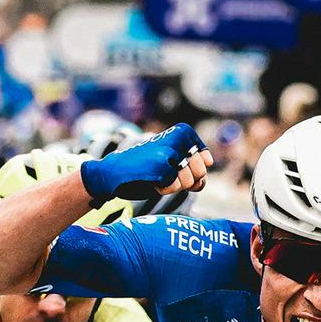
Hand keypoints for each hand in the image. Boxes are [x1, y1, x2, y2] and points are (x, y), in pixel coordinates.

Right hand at [80, 124, 209, 203]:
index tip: (176, 165)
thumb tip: (201, 183)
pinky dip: (163, 189)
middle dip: (186, 179)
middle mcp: (177, 138)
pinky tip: (150, 179)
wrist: (114, 172)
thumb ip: (193, 172)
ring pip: (188, 180)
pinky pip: (174, 187)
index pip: (206, 158)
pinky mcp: (161, 167)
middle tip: (165, 172)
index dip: (194, 169)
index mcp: (182, 132)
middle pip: (200, 171)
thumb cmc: (144, 169)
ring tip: (156, 175)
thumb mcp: (173, 167)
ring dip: (173, 185)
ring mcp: (169, 152)